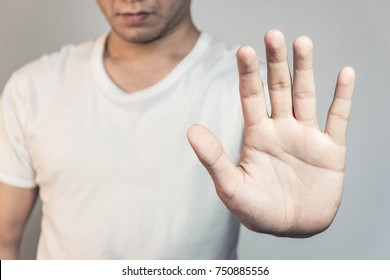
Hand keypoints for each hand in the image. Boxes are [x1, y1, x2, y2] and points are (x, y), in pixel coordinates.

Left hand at [187, 30, 355, 236]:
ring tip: (302, 42)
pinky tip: (344, 73)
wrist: (291, 229)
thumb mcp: (231, 186)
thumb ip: (213, 158)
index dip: (247, 74)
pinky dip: (343, 97)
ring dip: (305, 70)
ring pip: (305, 95)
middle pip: (278, 88)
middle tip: (272, 34)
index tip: (242, 50)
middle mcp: (281, 129)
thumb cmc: (257, 210)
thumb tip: (190, 129)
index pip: (250, 97)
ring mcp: (307, 136)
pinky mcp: (331, 150)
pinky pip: (338, 118)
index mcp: (257, 135)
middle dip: (275, 62)